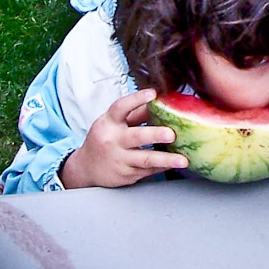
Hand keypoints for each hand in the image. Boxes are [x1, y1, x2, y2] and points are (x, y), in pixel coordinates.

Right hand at [60, 89, 187, 188]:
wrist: (85, 168)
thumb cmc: (104, 139)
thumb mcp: (113, 123)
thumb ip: (134, 113)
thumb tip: (159, 101)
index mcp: (109, 123)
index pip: (121, 108)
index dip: (136, 99)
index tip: (152, 93)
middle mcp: (113, 141)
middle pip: (136, 136)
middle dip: (155, 135)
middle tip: (171, 134)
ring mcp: (119, 160)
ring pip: (145, 159)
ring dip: (166, 160)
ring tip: (183, 160)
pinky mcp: (126, 175)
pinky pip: (148, 170)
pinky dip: (162, 167)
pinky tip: (174, 164)